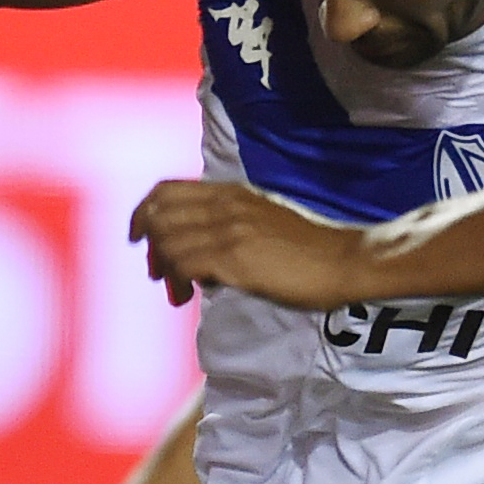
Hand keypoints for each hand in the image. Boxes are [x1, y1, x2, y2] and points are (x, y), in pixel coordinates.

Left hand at [132, 179, 361, 310]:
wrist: (343, 260)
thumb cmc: (310, 248)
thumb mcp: (263, 220)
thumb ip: (230, 225)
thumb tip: (203, 251)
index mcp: (230, 192)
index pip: (167, 190)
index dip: (144, 212)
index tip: (140, 237)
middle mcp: (224, 205)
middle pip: (158, 214)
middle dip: (148, 245)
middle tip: (157, 271)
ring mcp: (228, 230)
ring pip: (166, 241)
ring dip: (163, 269)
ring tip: (176, 291)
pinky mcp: (234, 257)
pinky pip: (183, 264)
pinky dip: (177, 280)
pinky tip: (188, 294)